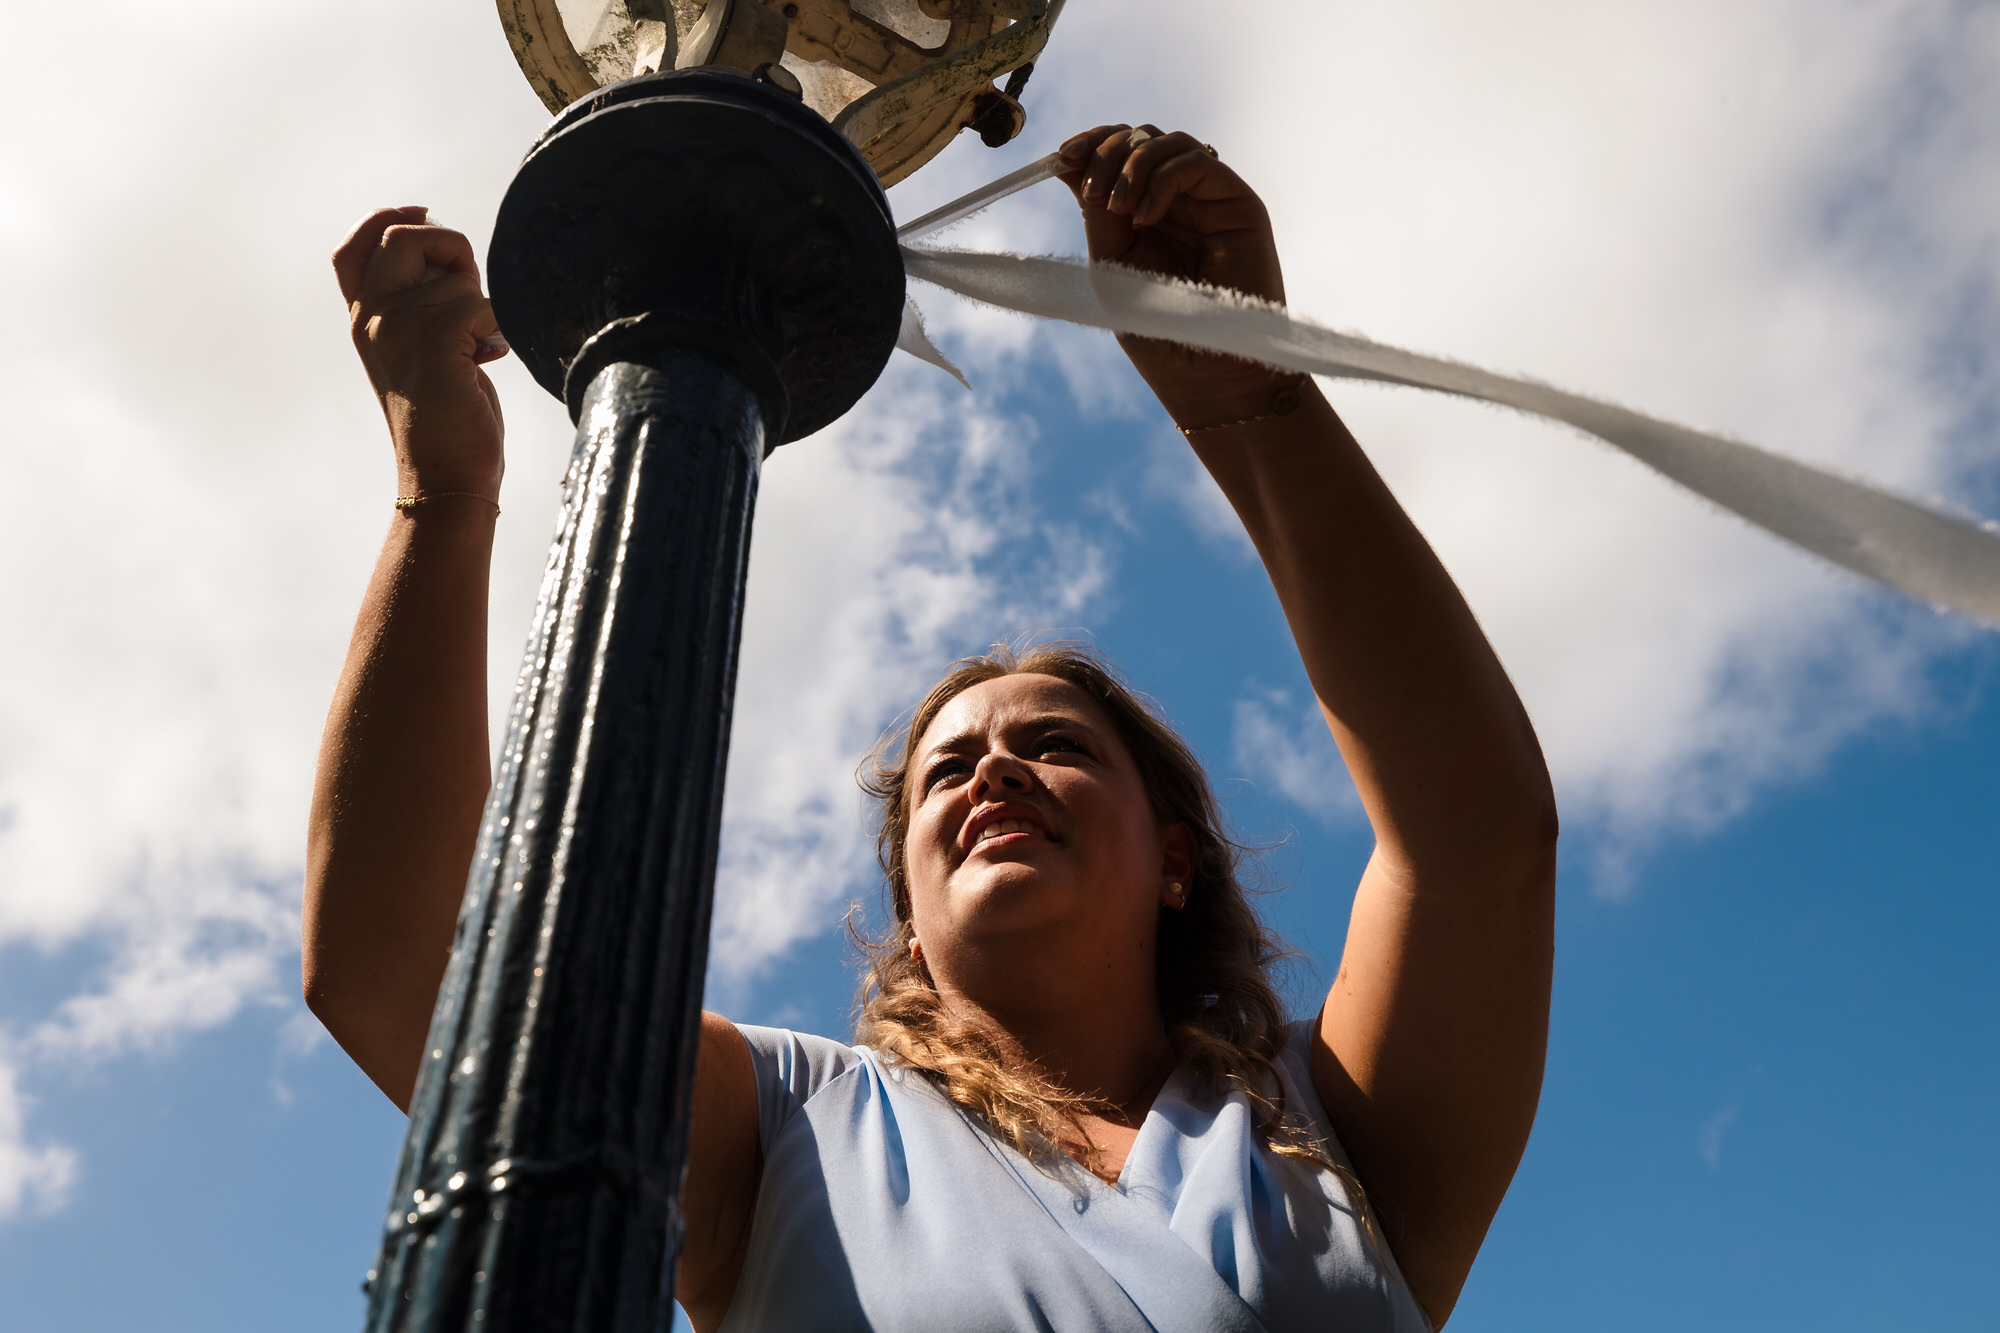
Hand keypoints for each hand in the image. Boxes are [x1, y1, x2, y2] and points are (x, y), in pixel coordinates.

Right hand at [333, 208, 506, 500]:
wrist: (446, 476)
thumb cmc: (448, 419)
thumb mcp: (422, 352)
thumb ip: (422, 308)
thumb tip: (454, 264)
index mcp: (364, 320)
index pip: (353, 249)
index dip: (385, 219)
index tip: (421, 213)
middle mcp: (371, 318)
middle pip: (401, 236)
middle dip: (448, 247)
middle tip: (469, 294)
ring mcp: (397, 327)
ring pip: (456, 277)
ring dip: (484, 306)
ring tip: (477, 350)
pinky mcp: (433, 339)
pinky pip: (481, 302)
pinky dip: (497, 326)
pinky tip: (488, 359)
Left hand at [1058, 125, 1294, 427]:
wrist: (1207, 375)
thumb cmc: (1161, 333)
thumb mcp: (1112, 265)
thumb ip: (1096, 214)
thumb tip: (1065, 163)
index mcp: (1146, 211)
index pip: (1119, 152)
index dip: (1089, 144)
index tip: (1059, 157)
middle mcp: (1179, 199)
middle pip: (1140, 136)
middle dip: (1105, 151)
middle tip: (1092, 192)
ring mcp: (1209, 199)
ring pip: (1167, 141)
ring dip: (1131, 164)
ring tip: (1117, 208)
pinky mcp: (1237, 203)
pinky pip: (1196, 161)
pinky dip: (1160, 178)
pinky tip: (1145, 216)